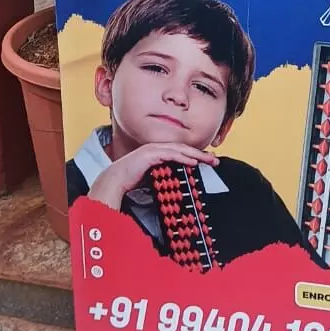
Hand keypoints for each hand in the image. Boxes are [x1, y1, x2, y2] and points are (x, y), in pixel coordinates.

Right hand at [87, 141, 218, 209]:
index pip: (181, 151)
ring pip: (180, 150)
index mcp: (158, 152)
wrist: (115, 180)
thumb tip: (177, 182)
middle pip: (184, 148)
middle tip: (214, 159)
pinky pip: (171, 154)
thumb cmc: (131, 180)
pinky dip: (183, 157)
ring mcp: (153, 149)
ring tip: (208, 160)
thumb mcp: (153, 176)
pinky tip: (193, 162)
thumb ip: (164, 175)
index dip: (195, 154)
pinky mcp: (150, 154)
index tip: (207, 160)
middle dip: (200, 154)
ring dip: (196, 155)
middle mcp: (157, 147)